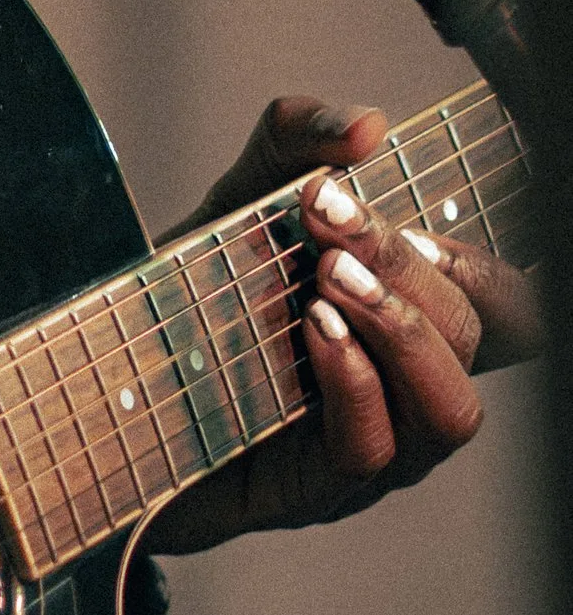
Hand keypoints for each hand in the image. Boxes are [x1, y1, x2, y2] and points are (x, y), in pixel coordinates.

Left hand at [152, 95, 540, 552]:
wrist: (109, 383)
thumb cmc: (197, 295)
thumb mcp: (241, 198)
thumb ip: (296, 143)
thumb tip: (367, 126)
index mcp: (410, 323)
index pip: (505, 307)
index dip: (484, 264)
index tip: (406, 211)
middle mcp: (408, 389)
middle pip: (471, 336)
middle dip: (405, 265)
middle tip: (327, 214)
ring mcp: (374, 449)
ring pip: (450, 408)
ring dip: (401, 331)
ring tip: (331, 278)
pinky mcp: (319, 489)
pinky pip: (373, 448)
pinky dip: (353, 380)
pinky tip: (312, 329)